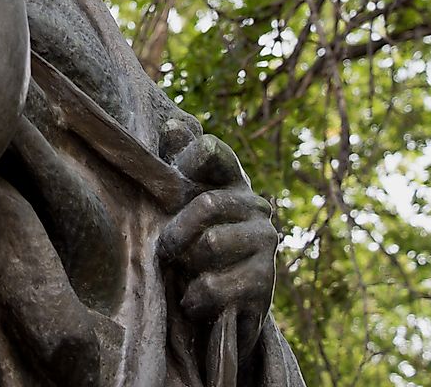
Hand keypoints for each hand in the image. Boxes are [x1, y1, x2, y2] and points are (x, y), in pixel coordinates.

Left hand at [158, 129, 277, 356]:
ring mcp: (265, 242)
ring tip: (184, 274)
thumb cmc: (192, 240)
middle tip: (165, 248)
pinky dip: (195, 297)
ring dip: (186, 265)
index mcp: (231, 179)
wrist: (225, 305)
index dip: (185, 159)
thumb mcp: (180, 201)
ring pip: (211, 245)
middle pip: (207, 204)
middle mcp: (255, 205)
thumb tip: (173, 125)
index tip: (173, 181)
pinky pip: (214, 285)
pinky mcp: (265, 281)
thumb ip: (176, 163)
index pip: (211, 150)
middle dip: (177, 231)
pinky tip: (193, 299)